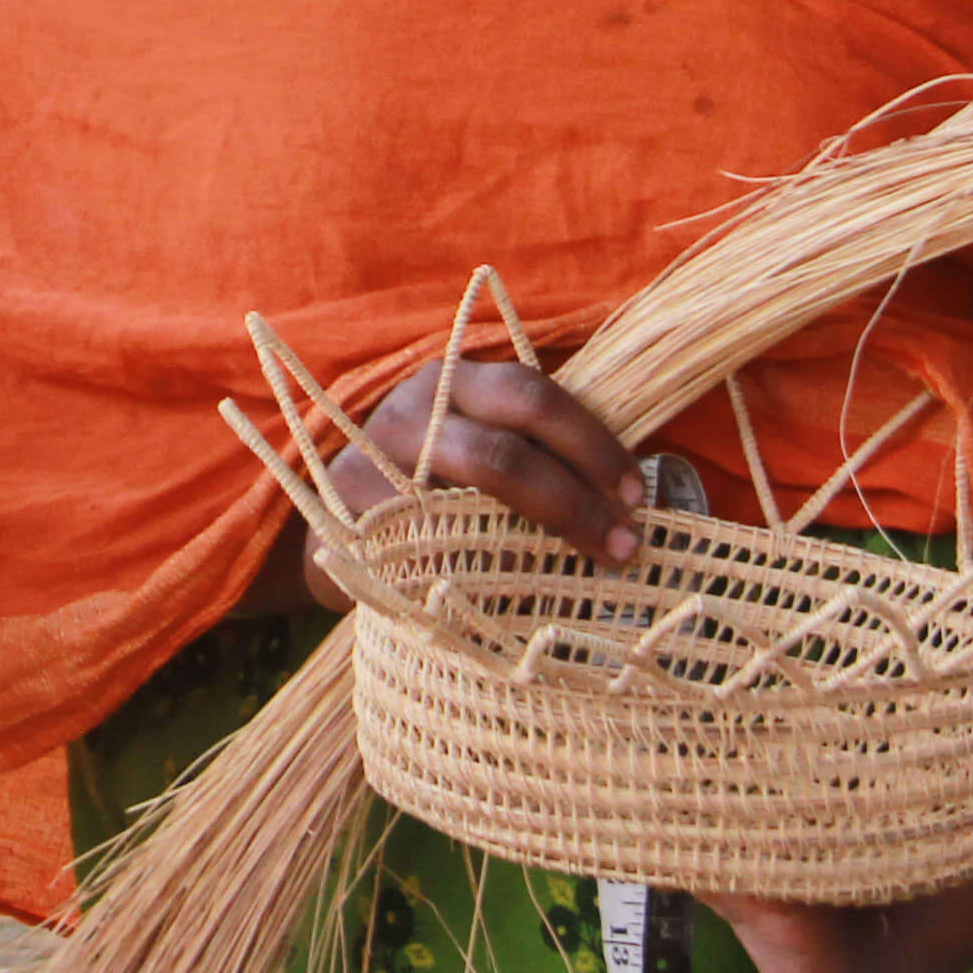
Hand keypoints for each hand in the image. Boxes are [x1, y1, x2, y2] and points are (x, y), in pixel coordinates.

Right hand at [303, 354, 644, 606]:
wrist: (336, 527)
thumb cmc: (431, 487)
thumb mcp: (474, 447)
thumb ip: (533, 455)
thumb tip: (627, 499)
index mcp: (451, 384)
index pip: (531, 395)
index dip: (591, 442)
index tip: (635, 493)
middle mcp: (410, 414)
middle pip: (504, 447)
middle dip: (576, 494)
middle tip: (625, 538)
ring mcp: (375, 469)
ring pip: (470, 501)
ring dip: (545, 533)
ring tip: (597, 561)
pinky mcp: (354, 524)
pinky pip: (435, 548)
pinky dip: (492, 570)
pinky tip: (527, 588)